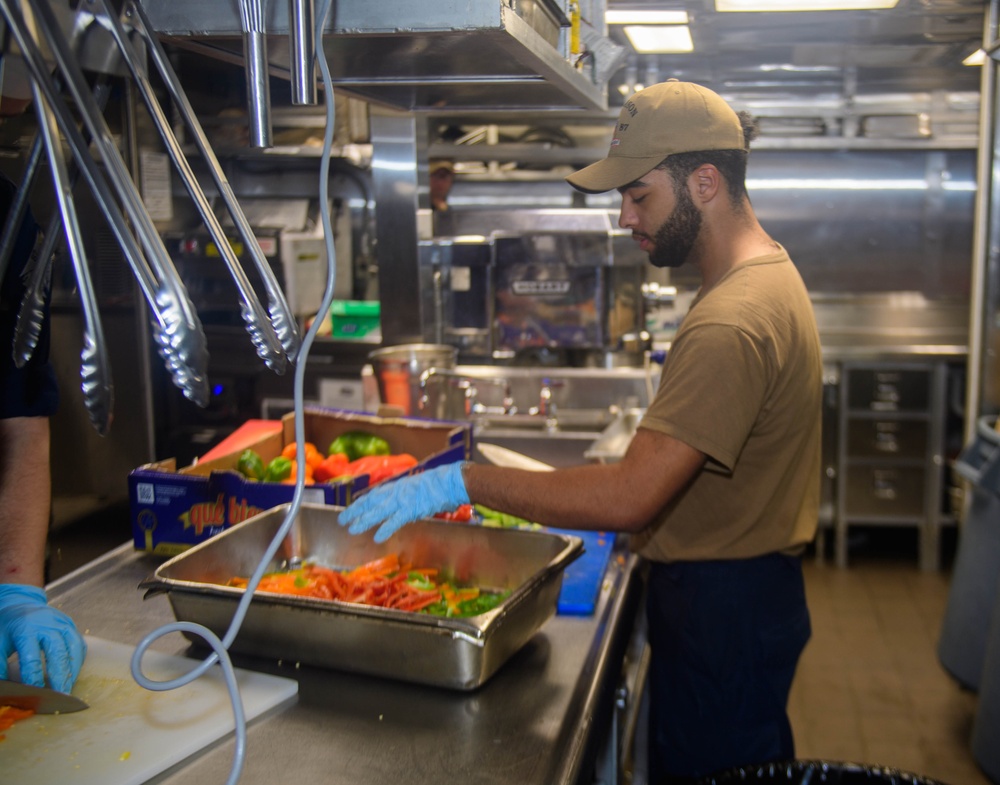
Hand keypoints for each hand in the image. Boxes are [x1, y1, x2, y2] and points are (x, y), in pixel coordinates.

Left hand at [0, 584, 85, 692]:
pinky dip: (77, 660)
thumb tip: (5, 689)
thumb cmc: (7, 626)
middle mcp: (47, 624)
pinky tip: (72, 673)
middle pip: (58, 653)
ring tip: (68, 688)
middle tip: (60, 695)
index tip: (35, 694)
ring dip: (72, 670)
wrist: (20, 603)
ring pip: (73, 648)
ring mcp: (62, 623)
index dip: (34, 678)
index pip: (32, 658)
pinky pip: (79, 644)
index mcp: (26, 629)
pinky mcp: (70, 625)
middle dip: (60, 676)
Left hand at [339, 462, 468, 542]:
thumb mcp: (417, 487)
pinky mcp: (412, 508)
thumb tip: (400, 504)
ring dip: (364, 520)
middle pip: (371, 502)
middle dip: (355, 511)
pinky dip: (386, 528)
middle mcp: (397, 491)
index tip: (351, 509)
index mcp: (398, 486)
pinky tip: (377, 537)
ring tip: (352, 529)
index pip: (374, 494)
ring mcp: (403, 500)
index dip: (361, 502)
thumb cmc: (439, 484)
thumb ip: (406, 494)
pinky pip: (396, 520)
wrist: (451, 481)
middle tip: (342, 520)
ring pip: (379, 511)